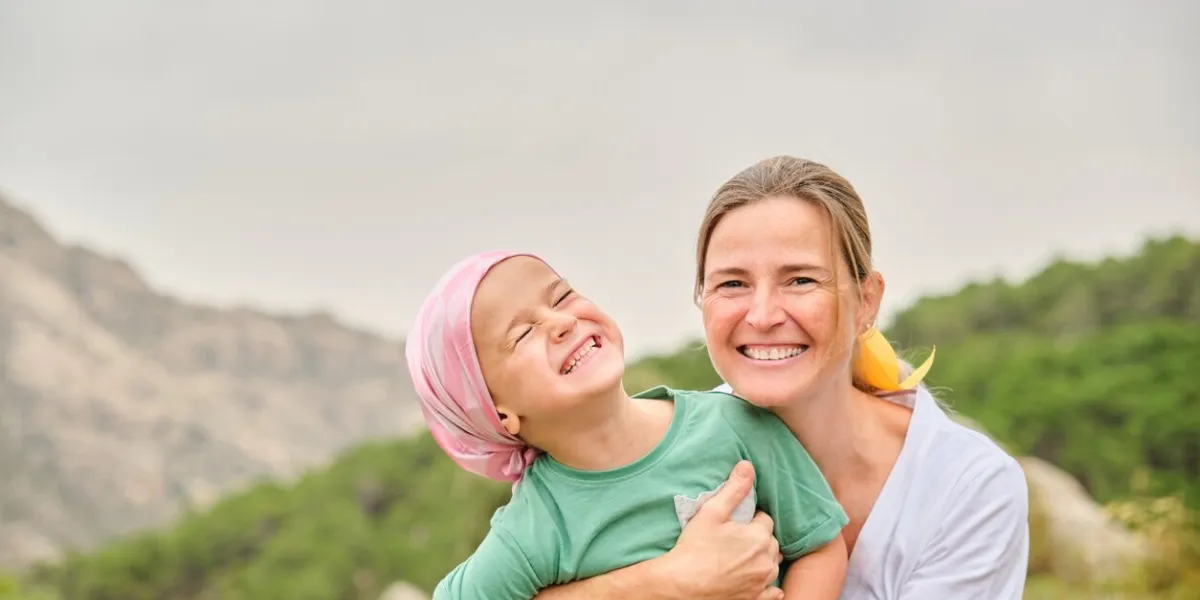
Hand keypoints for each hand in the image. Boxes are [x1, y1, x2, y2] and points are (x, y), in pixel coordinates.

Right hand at [657, 461, 782, 599]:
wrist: (681, 585)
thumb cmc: (694, 548)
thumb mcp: (712, 512)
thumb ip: (733, 489)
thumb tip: (747, 466)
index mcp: (759, 537)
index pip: (765, 520)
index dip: (751, 519)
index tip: (736, 523)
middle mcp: (766, 560)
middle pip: (771, 542)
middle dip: (759, 538)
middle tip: (737, 538)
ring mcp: (762, 582)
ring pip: (772, 564)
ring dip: (763, 559)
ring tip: (744, 556)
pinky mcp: (755, 599)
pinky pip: (773, 592)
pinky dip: (768, 587)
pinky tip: (758, 581)